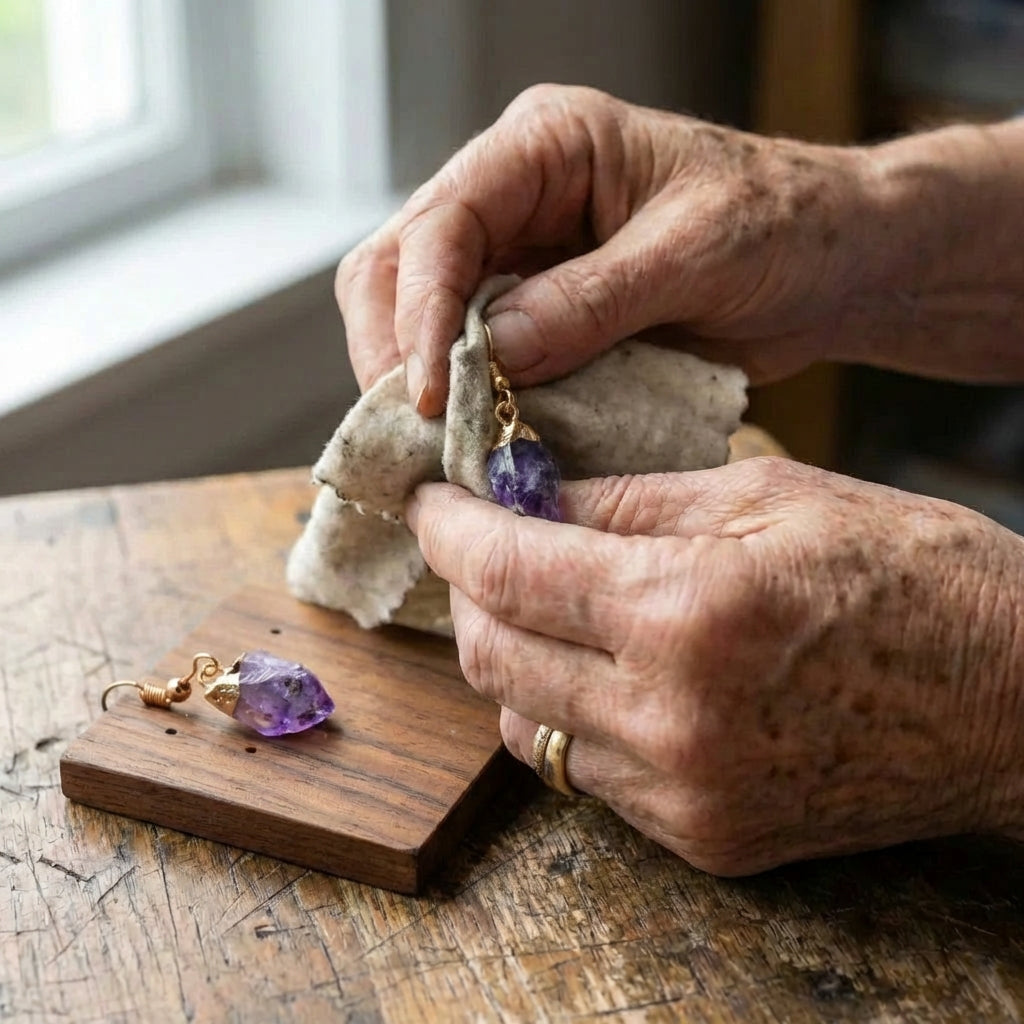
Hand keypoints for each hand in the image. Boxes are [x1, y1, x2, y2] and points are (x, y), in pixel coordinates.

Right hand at [337, 84, 877, 413]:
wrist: (828, 264)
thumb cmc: (782, 225)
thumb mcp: (696, 252)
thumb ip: (593, 300)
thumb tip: (494, 352)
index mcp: (546, 147)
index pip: (443, 221)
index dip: (420, 309)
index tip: (425, 391)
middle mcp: (514, 196)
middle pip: (400, 266)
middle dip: (396, 350)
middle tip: (414, 429)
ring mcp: (520, 258)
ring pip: (420, 316)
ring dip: (420, 382)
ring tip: (439, 444)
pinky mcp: (537, 315)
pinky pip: (473, 358)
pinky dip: (467, 401)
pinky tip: (475, 438)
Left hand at [406, 459, 1023, 873]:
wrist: (1015, 700)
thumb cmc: (911, 574)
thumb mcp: (767, 497)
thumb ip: (630, 502)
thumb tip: (533, 497)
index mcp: (687, 612)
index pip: (508, 570)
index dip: (451, 530)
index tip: (431, 501)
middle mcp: (670, 718)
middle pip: (492, 657)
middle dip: (467, 591)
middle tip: (478, 543)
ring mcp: (684, 793)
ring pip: (525, 724)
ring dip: (509, 656)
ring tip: (537, 602)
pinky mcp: (704, 837)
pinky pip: (586, 773)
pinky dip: (567, 713)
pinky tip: (597, 668)